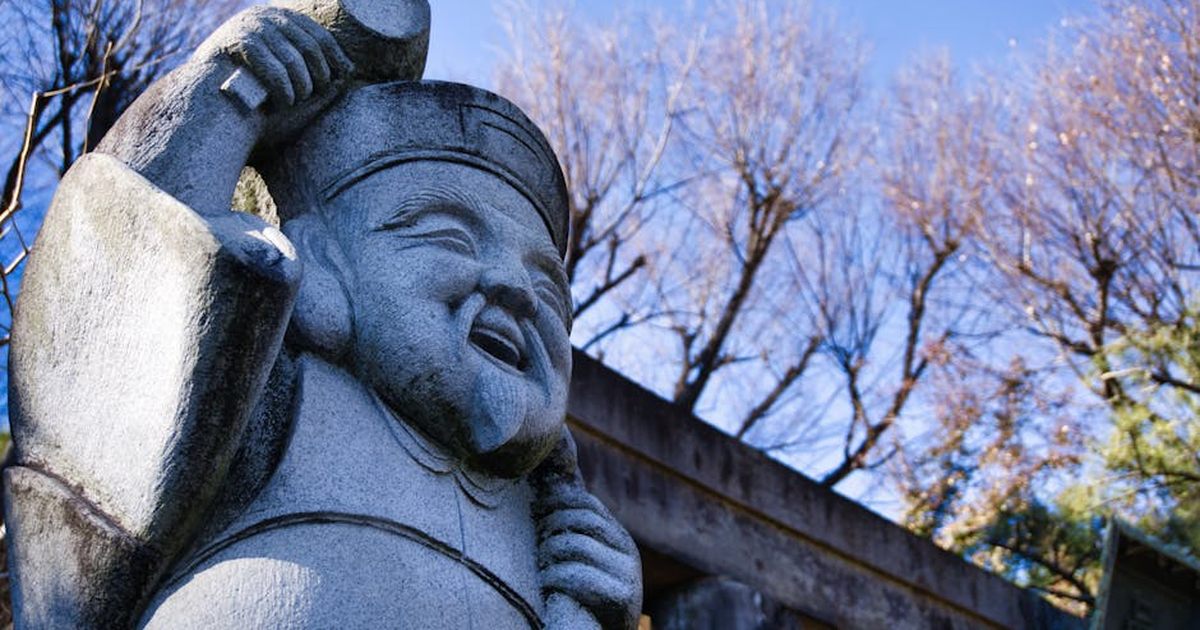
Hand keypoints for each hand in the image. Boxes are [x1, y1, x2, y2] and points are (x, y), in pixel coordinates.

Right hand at [197, 6, 353, 108]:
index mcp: (276, 18)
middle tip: (317, 94)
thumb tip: (350, 68)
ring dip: (300, 86)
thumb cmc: (252, 93)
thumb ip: (312, 68)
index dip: (335, 56)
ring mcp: (250, 27)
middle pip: (310, 46)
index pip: (317, 34)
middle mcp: (265, 16)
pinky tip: (283, 104)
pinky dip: (283, 91)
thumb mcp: (285, 73)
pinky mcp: (239, 43)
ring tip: (296, 101)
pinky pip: (275, 71)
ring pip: (294, 61)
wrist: (210, 100)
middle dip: (318, 74)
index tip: (346, 73)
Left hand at [533, 434, 641, 629]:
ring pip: (574, 545)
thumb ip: (572, 533)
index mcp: (618, 538)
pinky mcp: (622, 598)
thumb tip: (548, 484)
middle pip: (581, 519)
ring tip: (542, 569)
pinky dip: (555, 579)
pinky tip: (548, 587)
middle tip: (537, 543)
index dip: (556, 503)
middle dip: (551, 526)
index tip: (536, 512)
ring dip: (549, 556)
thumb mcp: (582, 562)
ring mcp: (628, 574)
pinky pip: (575, 575)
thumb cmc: (581, 601)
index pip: (586, 503)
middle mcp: (629, 552)